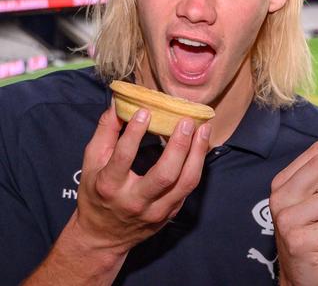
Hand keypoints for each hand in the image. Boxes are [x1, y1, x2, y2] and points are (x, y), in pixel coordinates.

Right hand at [73, 103, 210, 257]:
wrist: (103, 237)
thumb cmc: (96, 193)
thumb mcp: (91, 164)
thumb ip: (105, 133)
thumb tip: (119, 103)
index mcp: (109, 187)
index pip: (123, 158)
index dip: (134, 134)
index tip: (145, 111)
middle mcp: (135, 201)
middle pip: (164, 175)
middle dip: (179, 146)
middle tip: (187, 122)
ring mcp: (156, 211)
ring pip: (185, 183)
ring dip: (197, 154)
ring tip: (204, 130)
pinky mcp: (170, 214)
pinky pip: (189, 188)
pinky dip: (197, 165)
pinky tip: (200, 146)